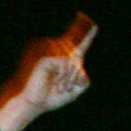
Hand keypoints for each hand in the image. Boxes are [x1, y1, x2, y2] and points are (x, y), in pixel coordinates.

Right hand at [0, 13, 96, 130]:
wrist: (35, 105)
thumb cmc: (52, 99)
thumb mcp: (75, 90)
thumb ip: (84, 79)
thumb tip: (78, 65)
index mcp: (68, 63)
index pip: (81, 47)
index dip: (89, 35)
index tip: (95, 25)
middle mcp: (60, 56)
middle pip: (80, 56)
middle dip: (76, 75)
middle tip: (64, 88)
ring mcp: (52, 56)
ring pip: (73, 60)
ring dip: (69, 77)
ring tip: (58, 87)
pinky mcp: (46, 59)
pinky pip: (65, 62)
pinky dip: (63, 75)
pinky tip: (54, 81)